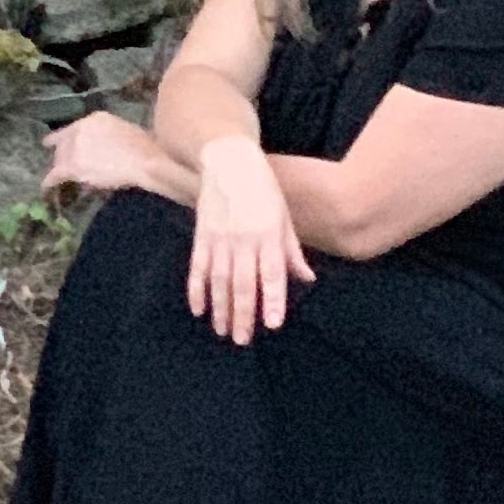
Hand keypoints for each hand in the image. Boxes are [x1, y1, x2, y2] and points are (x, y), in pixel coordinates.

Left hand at [44, 109, 165, 199]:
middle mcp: (81, 130)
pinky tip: (46, 187)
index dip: (61, 137)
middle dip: (62, 155)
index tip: (51, 142)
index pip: (72, 128)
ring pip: (59, 159)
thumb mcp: (124, 130)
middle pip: (64, 144)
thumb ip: (107, 135)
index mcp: (95, 119)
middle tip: (63, 166)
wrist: (143, 161)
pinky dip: (50, 181)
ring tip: (58, 177)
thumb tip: (102, 147)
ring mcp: (75, 147)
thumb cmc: (144, 147)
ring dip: (60, 168)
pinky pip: (55, 175)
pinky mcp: (72, 166)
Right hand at [187, 132, 312, 345]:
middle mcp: (244, 239)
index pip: (272, 273)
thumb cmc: (264, 190)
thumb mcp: (284, 217)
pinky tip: (199, 310)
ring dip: (221, 309)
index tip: (273, 324)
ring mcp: (220, 239)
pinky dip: (196, 290)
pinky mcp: (201, 236)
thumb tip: (307, 279)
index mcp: (269, 234)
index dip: (273, 299)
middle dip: (243, 315)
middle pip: (244, 284)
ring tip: (223, 332)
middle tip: (242, 340)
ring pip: (220, 281)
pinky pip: (198, 268)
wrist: (230, 162)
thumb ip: (292, 251)